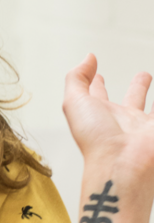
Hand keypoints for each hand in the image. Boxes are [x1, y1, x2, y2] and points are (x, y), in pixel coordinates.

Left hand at [63, 54, 153, 177]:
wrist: (123, 164)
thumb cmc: (96, 138)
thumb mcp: (75, 102)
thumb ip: (77, 79)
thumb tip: (88, 58)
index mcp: (99, 114)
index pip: (97, 95)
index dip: (94, 83)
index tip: (96, 74)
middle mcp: (123, 120)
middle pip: (132, 100)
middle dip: (137, 88)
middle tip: (143, 76)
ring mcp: (144, 127)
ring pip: (153, 109)